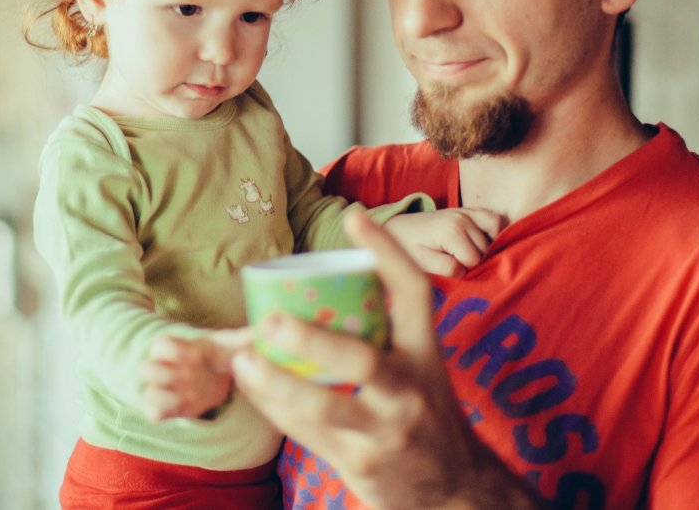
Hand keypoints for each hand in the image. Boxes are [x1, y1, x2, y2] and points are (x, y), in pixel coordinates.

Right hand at [140, 328, 251, 421]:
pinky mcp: (167, 408)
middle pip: (144, 368)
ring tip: (190, 395)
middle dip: (164, 375)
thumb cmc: (218, 355)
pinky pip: (152, 413)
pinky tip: (186, 407)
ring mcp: (165, 389)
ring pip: (147, 394)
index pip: (160, 344)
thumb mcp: (228, 345)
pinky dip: (163, 413)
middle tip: (190, 377)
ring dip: (165, 397)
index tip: (196, 357)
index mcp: (180, 348)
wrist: (212, 375)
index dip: (175, 351)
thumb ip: (242, 339)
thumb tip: (264, 329)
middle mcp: (168, 368)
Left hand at [231, 211, 542, 509]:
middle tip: (269, 321)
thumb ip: (387, 334)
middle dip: (311, 338)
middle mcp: (409, 391)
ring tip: (243, 361)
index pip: (414, 293)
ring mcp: (385, 431)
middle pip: (361, 359)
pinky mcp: (361, 463)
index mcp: (425, 353)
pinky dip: (275, 409)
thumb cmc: (426, 416)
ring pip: (323, 405)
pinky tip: (252, 388)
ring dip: (276, 383)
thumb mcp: (422, 368)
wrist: (455, 492)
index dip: (386, 251)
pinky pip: (308, 432)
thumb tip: (329, 281)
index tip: (353, 217)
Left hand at [384, 206, 504, 275]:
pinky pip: (493, 219)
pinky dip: (493, 231)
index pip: (474, 260)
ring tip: (468, 254)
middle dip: (473, 260)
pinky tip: (482, 242)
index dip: (464, 270)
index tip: (448, 267)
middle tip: (454, 261)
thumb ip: (446, 268)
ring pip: (493, 235)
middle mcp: (462, 218)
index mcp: (450, 231)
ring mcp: (466, 212)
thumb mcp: (422, 263)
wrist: (398, 228)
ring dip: (484, 248)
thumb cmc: (408, 248)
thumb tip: (466, 271)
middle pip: (484, 249)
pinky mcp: (468, 210)